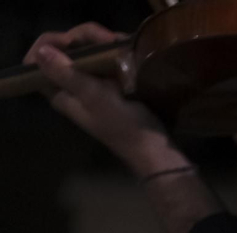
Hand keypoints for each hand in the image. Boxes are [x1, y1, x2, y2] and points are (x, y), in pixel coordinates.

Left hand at [25, 23, 185, 174]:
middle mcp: (72, 86)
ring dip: (104, 43)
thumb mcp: (93, 97)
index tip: (73, 40)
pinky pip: (107, 59)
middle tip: (110, 39)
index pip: (38, 60)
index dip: (51, 43)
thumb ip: (66, 74)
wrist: (154, 146)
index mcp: (60, 91)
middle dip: (84, 38)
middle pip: (65, 50)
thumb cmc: (122, 124)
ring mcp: (93, 84)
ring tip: (123, 43)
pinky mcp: (112, 85)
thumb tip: (41, 52)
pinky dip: (117, 51)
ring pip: (88, 52)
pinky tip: (130, 50)